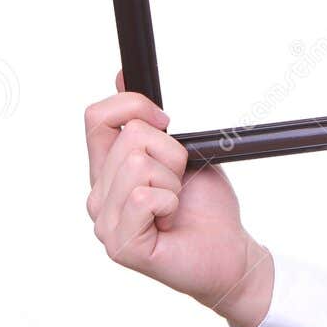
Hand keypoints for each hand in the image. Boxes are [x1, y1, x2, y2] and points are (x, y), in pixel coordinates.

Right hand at [84, 71, 273, 326]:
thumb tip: (120, 74)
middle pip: (130, 138)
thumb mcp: (181, 152)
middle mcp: (99, 196)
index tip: (166, 120)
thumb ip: (149, 122)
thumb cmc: (205, 207)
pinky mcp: (122, 245)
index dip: (133, 106)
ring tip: (176, 204)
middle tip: (179, 183)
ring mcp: (105, 223)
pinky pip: (144, 197)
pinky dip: (170, 202)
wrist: (230, 251)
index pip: (96, 118)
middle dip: (171, 154)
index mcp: (108, 172)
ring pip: (138, 165)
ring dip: (173, 180)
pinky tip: (171, 220)